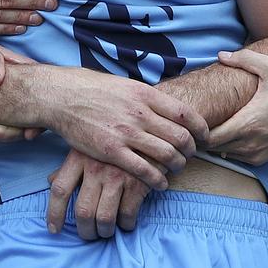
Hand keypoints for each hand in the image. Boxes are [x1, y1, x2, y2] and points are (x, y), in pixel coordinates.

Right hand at [41, 67, 204, 189]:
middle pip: (180, 136)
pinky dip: (157, 179)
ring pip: (167, 154)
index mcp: (145, 94)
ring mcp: (126, 133)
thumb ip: (146, 97)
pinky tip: (160, 182)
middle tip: (191, 155)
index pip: (186, 114)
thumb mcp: (126, 85)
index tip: (204, 137)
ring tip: (178, 169)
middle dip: (190, 150)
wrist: (63, 96)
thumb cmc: (93, 88)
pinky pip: (144, 170)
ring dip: (177, 165)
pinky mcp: (112, 151)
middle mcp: (140, 112)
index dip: (200, 128)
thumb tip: (166, 105)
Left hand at [47, 149, 151, 239]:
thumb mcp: (89, 145)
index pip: (60, 190)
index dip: (54, 214)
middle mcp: (96, 167)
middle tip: (88, 234)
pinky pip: (127, 215)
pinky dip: (126, 224)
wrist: (150, 128)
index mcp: (79, 156)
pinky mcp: (138, 183)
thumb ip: (69, 165)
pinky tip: (126, 222)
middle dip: (85, 230)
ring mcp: (117, 176)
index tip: (54, 229)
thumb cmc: (114, 140)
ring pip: (104, 218)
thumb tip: (51, 181)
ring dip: (105, 231)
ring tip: (106, 231)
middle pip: (83, 211)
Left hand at [205, 49, 267, 163]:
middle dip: (202, 134)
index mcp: (248, 123)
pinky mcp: (262, 159)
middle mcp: (249, 143)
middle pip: (211, 147)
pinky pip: (236, 156)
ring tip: (212, 122)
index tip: (196, 114)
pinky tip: (229, 130)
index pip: (208, 137)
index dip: (197, 128)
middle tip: (200, 116)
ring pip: (222, 153)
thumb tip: (221, 55)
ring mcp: (256, 154)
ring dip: (215, 141)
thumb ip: (245, 59)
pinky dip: (228, 147)